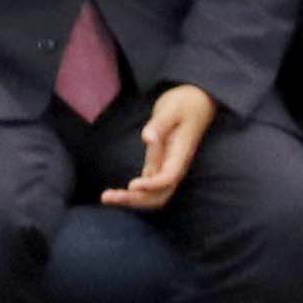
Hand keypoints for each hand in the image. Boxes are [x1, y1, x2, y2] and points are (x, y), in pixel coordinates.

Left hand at [100, 82, 212, 209]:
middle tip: (107, 197)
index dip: (152, 185)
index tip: (132, 185)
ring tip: (106, 197)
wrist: (196, 102)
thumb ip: (159, 124)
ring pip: (153, 195)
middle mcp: (175, 166)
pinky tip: (115, 194)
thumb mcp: (171, 109)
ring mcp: (167, 167)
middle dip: (136, 200)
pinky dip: (133, 194)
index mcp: (180, 154)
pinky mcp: (159, 165)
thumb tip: (146, 138)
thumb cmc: (184, 103)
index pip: (168, 178)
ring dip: (131, 200)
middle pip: (159, 195)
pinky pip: (148, 187)